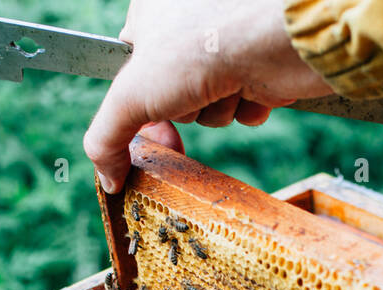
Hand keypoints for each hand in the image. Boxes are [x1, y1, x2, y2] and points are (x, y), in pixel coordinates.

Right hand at [83, 0, 331, 191]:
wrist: (276, 40)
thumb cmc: (200, 49)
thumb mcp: (132, 94)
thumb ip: (106, 139)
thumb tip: (107, 180)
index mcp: (151, 17)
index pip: (132, 75)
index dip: (140, 108)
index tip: (154, 132)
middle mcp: (189, 28)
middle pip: (173, 99)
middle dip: (186, 108)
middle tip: (192, 97)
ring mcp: (227, 48)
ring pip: (210, 108)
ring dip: (219, 110)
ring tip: (228, 85)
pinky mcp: (261, 68)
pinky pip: (245, 108)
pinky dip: (248, 108)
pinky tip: (254, 89)